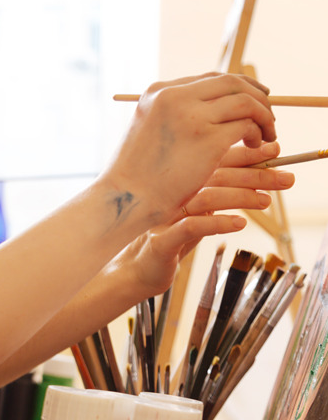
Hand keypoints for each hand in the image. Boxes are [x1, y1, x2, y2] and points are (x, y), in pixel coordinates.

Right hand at [104, 72, 276, 224]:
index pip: (209, 79)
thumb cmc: (136, 172)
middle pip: (231, 82)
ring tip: (265, 133)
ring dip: (263, 115)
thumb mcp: (149, 130)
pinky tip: (255, 146)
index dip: (236, 87)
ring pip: (245, 102)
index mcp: (157, 92)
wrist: (125, 198)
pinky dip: (258, 133)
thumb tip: (210, 108)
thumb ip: (174, 114)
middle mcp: (174, 97)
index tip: (251, 99)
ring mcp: (192, 117)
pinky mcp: (208, 140)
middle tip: (267, 113)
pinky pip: (247, 126)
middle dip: (256, 96)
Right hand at [110, 140, 293, 299]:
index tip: (276, 149)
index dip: (248, 154)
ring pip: (206, 197)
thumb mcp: (198, 215)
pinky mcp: (161, 240)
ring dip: (241, 197)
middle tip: (285, 178)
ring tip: (266, 201)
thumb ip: (220, 197)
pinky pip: (191, 227)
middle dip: (255, 174)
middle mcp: (172, 195)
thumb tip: (258, 180)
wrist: (134, 270)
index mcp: (181, 184)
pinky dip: (218, 223)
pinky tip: (238, 224)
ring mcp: (165, 216)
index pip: (217, 160)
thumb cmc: (169, 241)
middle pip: (216, 175)